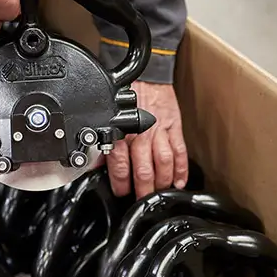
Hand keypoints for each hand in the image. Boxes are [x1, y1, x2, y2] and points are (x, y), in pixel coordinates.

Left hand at [106, 82, 188, 197]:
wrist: (147, 75)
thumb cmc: (127, 96)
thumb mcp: (109, 118)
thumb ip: (104, 142)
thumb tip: (96, 164)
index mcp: (122, 134)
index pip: (121, 166)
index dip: (121, 184)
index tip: (122, 193)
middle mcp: (141, 135)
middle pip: (144, 170)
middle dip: (144, 190)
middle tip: (143, 201)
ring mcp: (160, 132)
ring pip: (163, 163)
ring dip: (162, 182)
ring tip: (161, 194)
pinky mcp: (174, 128)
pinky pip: (179, 151)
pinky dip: (181, 168)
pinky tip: (179, 181)